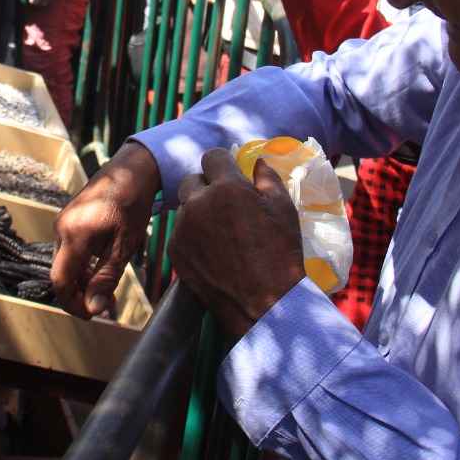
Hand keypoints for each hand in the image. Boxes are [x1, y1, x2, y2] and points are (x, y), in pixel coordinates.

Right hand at [52, 142, 160, 318]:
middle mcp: (61, 229)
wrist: (131, 170)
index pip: (60, 281)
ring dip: (83, 280)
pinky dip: (82, 264)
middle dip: (81, 294)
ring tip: (108, 288)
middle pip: (61, 273)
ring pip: (65, 262)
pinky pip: (69, 249)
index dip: (73, 304)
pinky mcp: (69, 218)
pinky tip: (101, 266)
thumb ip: (106, 278)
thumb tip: (95, 309)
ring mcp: (63, 222)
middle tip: (109, 304)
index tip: (92, 315)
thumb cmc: (131, 205)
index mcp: (73, 236)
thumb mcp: (123, 247)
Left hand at [167, 148, 303, 341]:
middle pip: (192, 179)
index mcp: (227, 188)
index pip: (212, 156)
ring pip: (185, 206)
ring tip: (221, 231)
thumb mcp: (284, 210)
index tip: (231, 175)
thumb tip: (258, 161)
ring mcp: (183, 228)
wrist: (264, 303)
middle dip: (207, 186)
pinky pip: (180, 231)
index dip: (223, 164)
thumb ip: (267, 178)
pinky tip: (212, 249)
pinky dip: (192, 233)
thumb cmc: (280, 254)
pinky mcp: (175, 250)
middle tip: (227, 204)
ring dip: (199, 210)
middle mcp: (199, 203)